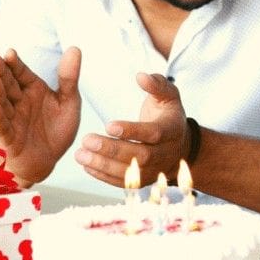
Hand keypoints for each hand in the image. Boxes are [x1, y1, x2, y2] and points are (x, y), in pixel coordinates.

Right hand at [0, 46, 81, 185]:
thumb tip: (75, 48)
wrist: (50, 160)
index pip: (22, 72)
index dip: (15, 63)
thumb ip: (69, 78)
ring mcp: (13, 119)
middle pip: (8, 83)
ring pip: (2, 102)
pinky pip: (3, 126)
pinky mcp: (10, 137)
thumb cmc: (57, 129)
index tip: (10, 52)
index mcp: (33, 90)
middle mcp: (20, 102)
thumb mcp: (69, 101)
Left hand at [76, 72, 189, 186]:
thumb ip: (156, 84)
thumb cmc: (168, 116)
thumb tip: (140, 76)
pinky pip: (123, 182)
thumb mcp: (169, 96)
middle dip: (112, 149)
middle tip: (87, 140)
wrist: (180, 146)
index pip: (153, 133)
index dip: (132, 131)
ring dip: (103, 165)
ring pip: (129, 172)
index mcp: (172, 130)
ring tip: (80, 154)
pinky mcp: (143, 181)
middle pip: (139, 156)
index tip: (108, 125)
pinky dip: (104, 176)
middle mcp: (165, 153)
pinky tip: (87, 165)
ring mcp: (154, 170)